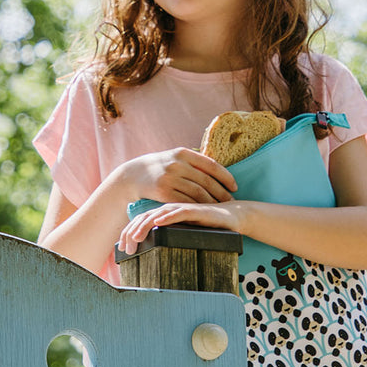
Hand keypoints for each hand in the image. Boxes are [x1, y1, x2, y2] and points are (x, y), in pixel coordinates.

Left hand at [117, 200, 245, 255]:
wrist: (233, 216)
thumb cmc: (209, 227)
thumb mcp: (186, 235)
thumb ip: (172, 241)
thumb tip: (156, 261)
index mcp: (166, 215)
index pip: (141, 221)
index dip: (129, 232)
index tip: (121, 249)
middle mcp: (171, 210)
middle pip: (145, 217)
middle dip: (132, 232)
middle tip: (125, 248)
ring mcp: (182, 208)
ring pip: (158, 215)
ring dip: (144, 226)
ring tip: (134, 237)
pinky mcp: (196, 210)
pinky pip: (179, 212)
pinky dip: (167, 217)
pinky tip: (157, 223)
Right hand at [120, 147, 236, 205]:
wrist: (131, 176)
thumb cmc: (156, 168)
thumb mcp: (172, 158)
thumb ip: (191, 161)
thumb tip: (215, 169)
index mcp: (182, 153)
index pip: (211, 165)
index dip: (225, 176)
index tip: (235, 186)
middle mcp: (177, 164)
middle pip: (207, 181)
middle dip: (222, 192)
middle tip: (232, 201)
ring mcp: (170, 178)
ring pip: (198, 193)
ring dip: (212, 202)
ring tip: (222, 209)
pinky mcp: (163, 192)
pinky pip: (186, 201)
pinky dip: (197, 208)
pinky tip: (204, 213)